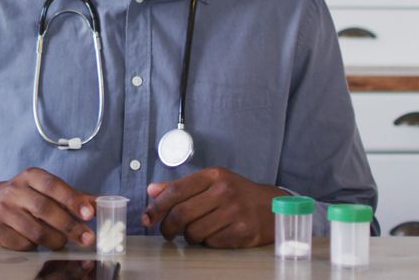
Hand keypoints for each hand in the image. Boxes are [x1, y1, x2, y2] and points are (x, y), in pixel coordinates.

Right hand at [0, 167, 96, 250]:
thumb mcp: (48, 190)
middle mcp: (15, 190)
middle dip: (70, 226)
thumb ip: (75, 196)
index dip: (73, 200)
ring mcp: (3, 210)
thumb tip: (102, 205)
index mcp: (31, 176)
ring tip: (63, 243)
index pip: (53, 186)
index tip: (90, 214)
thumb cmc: (28, 197)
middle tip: (87, 238)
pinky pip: (22, 243)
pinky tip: (38, 243)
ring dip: (55, 240)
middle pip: (45, 210)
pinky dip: (35, 246)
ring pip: (35, 230)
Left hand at [141, 167, 283, 247]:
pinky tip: (213, 234)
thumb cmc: (237, 193)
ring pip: (194, 232)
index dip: (156, 206)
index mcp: (214, 175)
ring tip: (195, 232)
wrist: (272, 206)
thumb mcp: (211, 182)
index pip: (176, 191)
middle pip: (181, 214)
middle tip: (167, 232)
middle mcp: (225, 191)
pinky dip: (207, 242)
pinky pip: (211, 243)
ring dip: (189, 236)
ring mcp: (235, 212)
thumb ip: (180, 186)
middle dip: (167, 227)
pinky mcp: (244, 231)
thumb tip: (151, 190)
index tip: (147, 217)